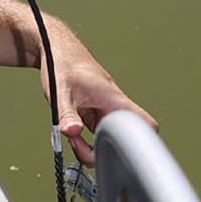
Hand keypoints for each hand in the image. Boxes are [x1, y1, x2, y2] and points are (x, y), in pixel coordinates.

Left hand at [48, 32, 152, 166]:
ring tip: (72, 137)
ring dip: (88, 146)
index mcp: (113, 99)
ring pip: (106, 139)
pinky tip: (72, 132)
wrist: (57, 50)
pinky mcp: (93, 113)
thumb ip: (66, 115)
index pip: (143, 123)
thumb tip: (73, 132)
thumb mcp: (61, 91)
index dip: (141, 140)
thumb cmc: (65, 63)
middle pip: (121, 140)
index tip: (121, 151)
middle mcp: (112, 106)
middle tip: (78, 145)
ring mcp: (102, 111)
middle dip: (99, 151)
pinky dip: (83, 139)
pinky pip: (94, 134)